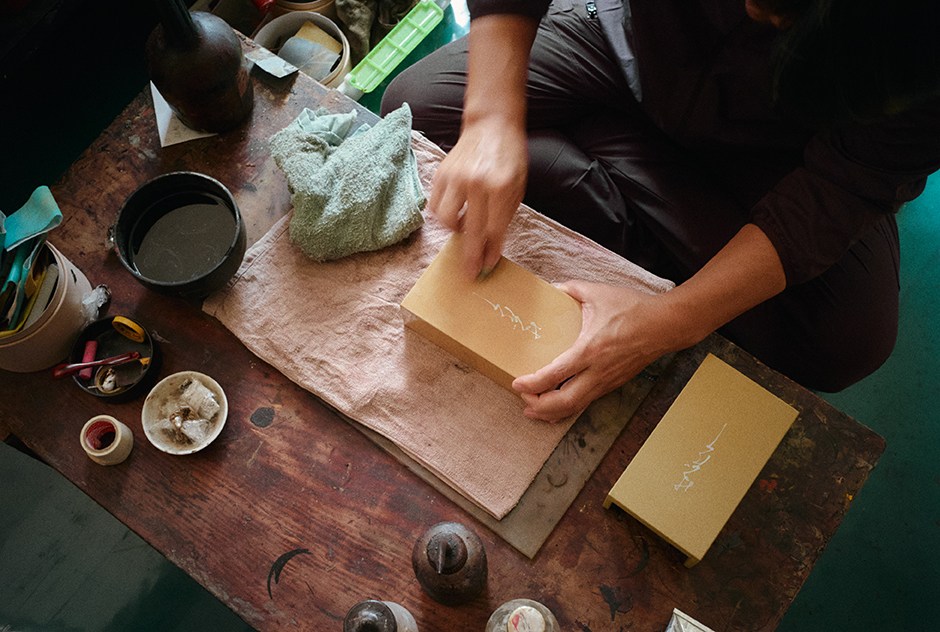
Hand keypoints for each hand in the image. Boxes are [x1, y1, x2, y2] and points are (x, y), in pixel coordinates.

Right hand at [428, 115, 527, 278]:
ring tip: (464, 228)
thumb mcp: (517, 187)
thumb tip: (492, 249)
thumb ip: (504, 217)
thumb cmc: (509, 157)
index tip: (485, 269)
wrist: (491, 125)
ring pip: (446, 220)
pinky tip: (455, 213)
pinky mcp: (441, 174)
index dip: (489, 253)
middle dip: (470, 256)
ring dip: (454, 231)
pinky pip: (436, 206)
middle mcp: (476, 183)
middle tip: (469, 273)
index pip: (493, 230)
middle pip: (470, 231)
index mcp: (500, 187)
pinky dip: (444, 216)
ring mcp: (455, 178)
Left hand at [512, 281, 677, 422]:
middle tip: (522, 399)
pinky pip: (586, 402)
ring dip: (552, 412)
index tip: (516, 383)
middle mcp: (598, 371)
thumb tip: (550, 287)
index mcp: (590, 349)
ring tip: (532, 410)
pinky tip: (556, 408)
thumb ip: (569, 289)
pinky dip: (567, 408)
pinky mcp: (612, 384)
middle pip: (564, 402)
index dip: (533, 384)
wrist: (666, 325)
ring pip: (575, 407)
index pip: (555, 374)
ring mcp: (607, 381)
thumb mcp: (597, 292)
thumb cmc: (633, 308)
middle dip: (539, 406)